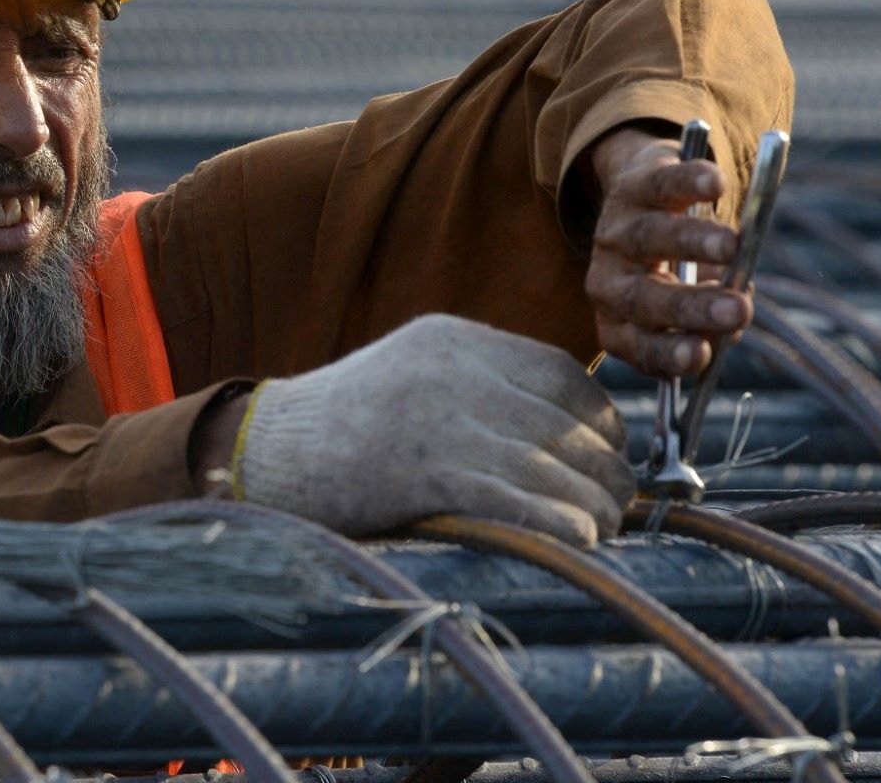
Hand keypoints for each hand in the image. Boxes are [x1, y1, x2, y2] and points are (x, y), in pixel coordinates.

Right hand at [229, 313, 634, 545]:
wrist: (262, 455)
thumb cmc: (342, 430)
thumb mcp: (414, 379)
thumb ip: (479, 389)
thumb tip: (568, 436)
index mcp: (450, 339)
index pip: (559, 372)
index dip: (602, 418)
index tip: (611, 453)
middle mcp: (450, 370)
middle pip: (565, 422)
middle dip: (605, 468)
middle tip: (618, 503)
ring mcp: (437, 419)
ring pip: (551, 466)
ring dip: (594, 505)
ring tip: (603, 529)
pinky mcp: (424, 473)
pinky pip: (519, 502)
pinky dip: (561, 526)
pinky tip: (578, 542)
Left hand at [584, 126, 749, 376]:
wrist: (642, 207)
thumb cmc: (677, 273)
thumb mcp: (690, 305)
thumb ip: (709, 319)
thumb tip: (729, 324)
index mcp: (619, 324)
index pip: (639, 345)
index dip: (668, 352)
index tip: (702, 356)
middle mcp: (608, 281)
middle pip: (642, 297)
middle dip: (691, 306)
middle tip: (738, 311)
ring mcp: (616, 232)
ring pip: (650, 238)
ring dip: (692, 242)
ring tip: (733, 246)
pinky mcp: (634, 187)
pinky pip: (660, 184)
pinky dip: (689, 182)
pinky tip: (715, 184)